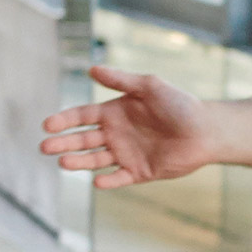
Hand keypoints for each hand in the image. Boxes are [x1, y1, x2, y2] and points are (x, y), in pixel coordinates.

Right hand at [38, 65, 211, 188]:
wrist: (206, 130)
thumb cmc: (180, 104)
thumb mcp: (150, 86)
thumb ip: (121, 80)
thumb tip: (91, 69)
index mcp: (114, 113)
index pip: (82, 117)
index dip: (64, 120)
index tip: (48, 125)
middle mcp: (116, 134)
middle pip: (82, 139)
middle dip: (62, 143)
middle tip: (45, 147)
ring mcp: (126, 154)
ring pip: (95, 160)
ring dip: (79, 162)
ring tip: (63, 163)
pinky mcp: (139, 172)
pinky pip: (119, 178)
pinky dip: (108, 181)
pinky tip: (98, 182)